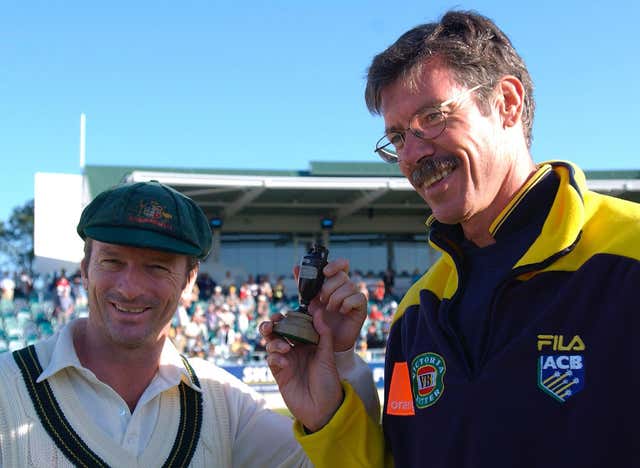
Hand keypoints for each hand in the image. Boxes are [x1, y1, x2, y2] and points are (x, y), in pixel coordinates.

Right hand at [262, 258, 367, 430]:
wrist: (323, 409)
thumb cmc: (328, 382)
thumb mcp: (328, 355)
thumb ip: (323, 333)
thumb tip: (317, 311)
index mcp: (308, 342)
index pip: (295, 324)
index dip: (288, 317)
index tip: (287, 312)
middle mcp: (296, 349)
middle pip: (278, 331)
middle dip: (272, 325)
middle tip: (273, 323)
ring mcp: (286, 360)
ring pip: (272, 343)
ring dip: (274, 341)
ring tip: (284, 348)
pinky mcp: (279, 373)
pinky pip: (271, 360)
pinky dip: (275, 358)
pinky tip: (284, 362)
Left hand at [307, 258, 367, 352]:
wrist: (328, 340)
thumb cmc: (320, 319)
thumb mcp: (309, 300)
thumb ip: (304, 284)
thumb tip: (296, 268)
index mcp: (336, 282)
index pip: (342, 264)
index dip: (335, 264)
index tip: (325, 272)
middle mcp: (347, 287)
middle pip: (342, 276)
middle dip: (329, 288)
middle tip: (322, 300)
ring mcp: (355, 296)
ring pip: (350, 286)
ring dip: (336, 298)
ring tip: (330, 309)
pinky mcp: (361, 307)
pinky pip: (357, 298)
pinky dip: (346, 304)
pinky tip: (341, 312)